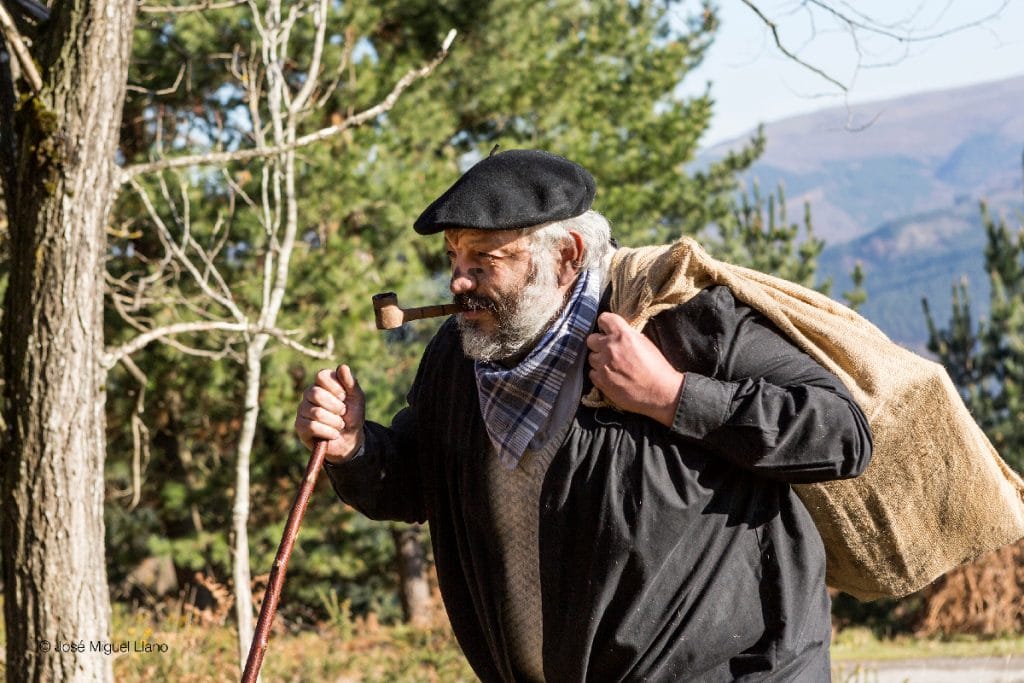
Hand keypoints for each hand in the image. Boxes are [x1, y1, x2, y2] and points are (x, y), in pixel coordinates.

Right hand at [294, 364, 365, 463]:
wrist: (350, 439)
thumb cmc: (352, 415)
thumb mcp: (357, 398)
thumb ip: (351, 382)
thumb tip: (342, 366)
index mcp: (322, 383)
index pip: (321, 376)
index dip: (335, 387)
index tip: (344, 396)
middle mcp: (309, 394)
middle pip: (316, 394)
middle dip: (336, 406)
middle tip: (343, 413)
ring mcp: (302, 410)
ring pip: (316, 412)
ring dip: (335, 422)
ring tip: (340, 425)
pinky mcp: (300, 426)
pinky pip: (312, 426)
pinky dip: (329, 432)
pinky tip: (334, 434)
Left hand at [586, 312, 684, 426]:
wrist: (660, 392)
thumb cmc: (657, 368)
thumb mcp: (645, 343)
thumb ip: (627, 335)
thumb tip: (616, 334)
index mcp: (623, 335)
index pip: (604, 319)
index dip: (605, 324)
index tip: (606, 329)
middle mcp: (610, 347)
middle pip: (591, 339)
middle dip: (599, 344)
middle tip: (609, 351)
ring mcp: (603, 365)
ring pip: (591, 357)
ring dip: (599, 360)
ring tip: (612, 367)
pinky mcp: (601, 381)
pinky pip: (592, 373)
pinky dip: (599, 374)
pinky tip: (611, 377)